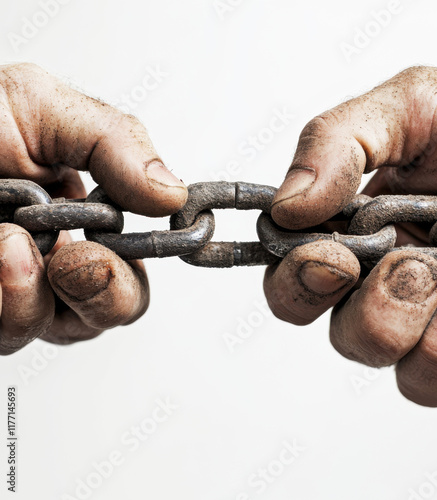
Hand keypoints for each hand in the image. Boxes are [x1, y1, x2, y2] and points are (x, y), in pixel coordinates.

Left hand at [0, 63, 186, 354]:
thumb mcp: (41, 106)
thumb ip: (116, 143)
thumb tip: (172, 192)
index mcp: (85, 214)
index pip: (142, 256)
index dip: (155, 255)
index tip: (158, 235)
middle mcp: (58, 256)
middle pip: (117, 307)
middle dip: (106, 288)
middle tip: (78, 256)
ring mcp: (21, 290)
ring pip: (66, 328)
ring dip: (41, 291)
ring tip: (10, 241)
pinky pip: (13, 333)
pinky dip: (9, 300)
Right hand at [265, 66, 436, 407]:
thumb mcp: (411, 107)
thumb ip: (334, 143)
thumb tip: (285, 207)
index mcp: (358, 238)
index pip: (293, 286)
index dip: (300, 285)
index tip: (335, 260)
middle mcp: (393, 289)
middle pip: (348, 341)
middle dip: (380, 311)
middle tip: (421, 265)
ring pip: (411, 379)